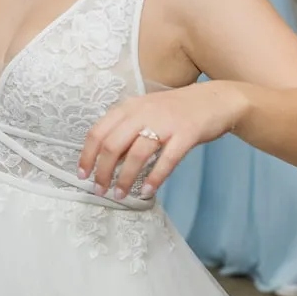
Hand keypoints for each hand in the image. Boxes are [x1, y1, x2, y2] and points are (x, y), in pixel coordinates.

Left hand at [78, 80, 246, 200]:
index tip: (82, 174)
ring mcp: (165, 123)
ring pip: (136, 154)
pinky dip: (155, 178)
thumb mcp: (144, 112)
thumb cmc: (175, 110)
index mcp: (129, 107)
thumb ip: (126, 130)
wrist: (214, 99)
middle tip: (100, 190)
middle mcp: (143, 112)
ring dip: (125, 178)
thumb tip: (106, 159)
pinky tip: (147, 191)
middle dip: (102, 171)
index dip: (87, 155)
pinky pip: (167, 160)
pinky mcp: (186, 134)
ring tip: (120, 195)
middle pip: (112, 145)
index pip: (98, 131)